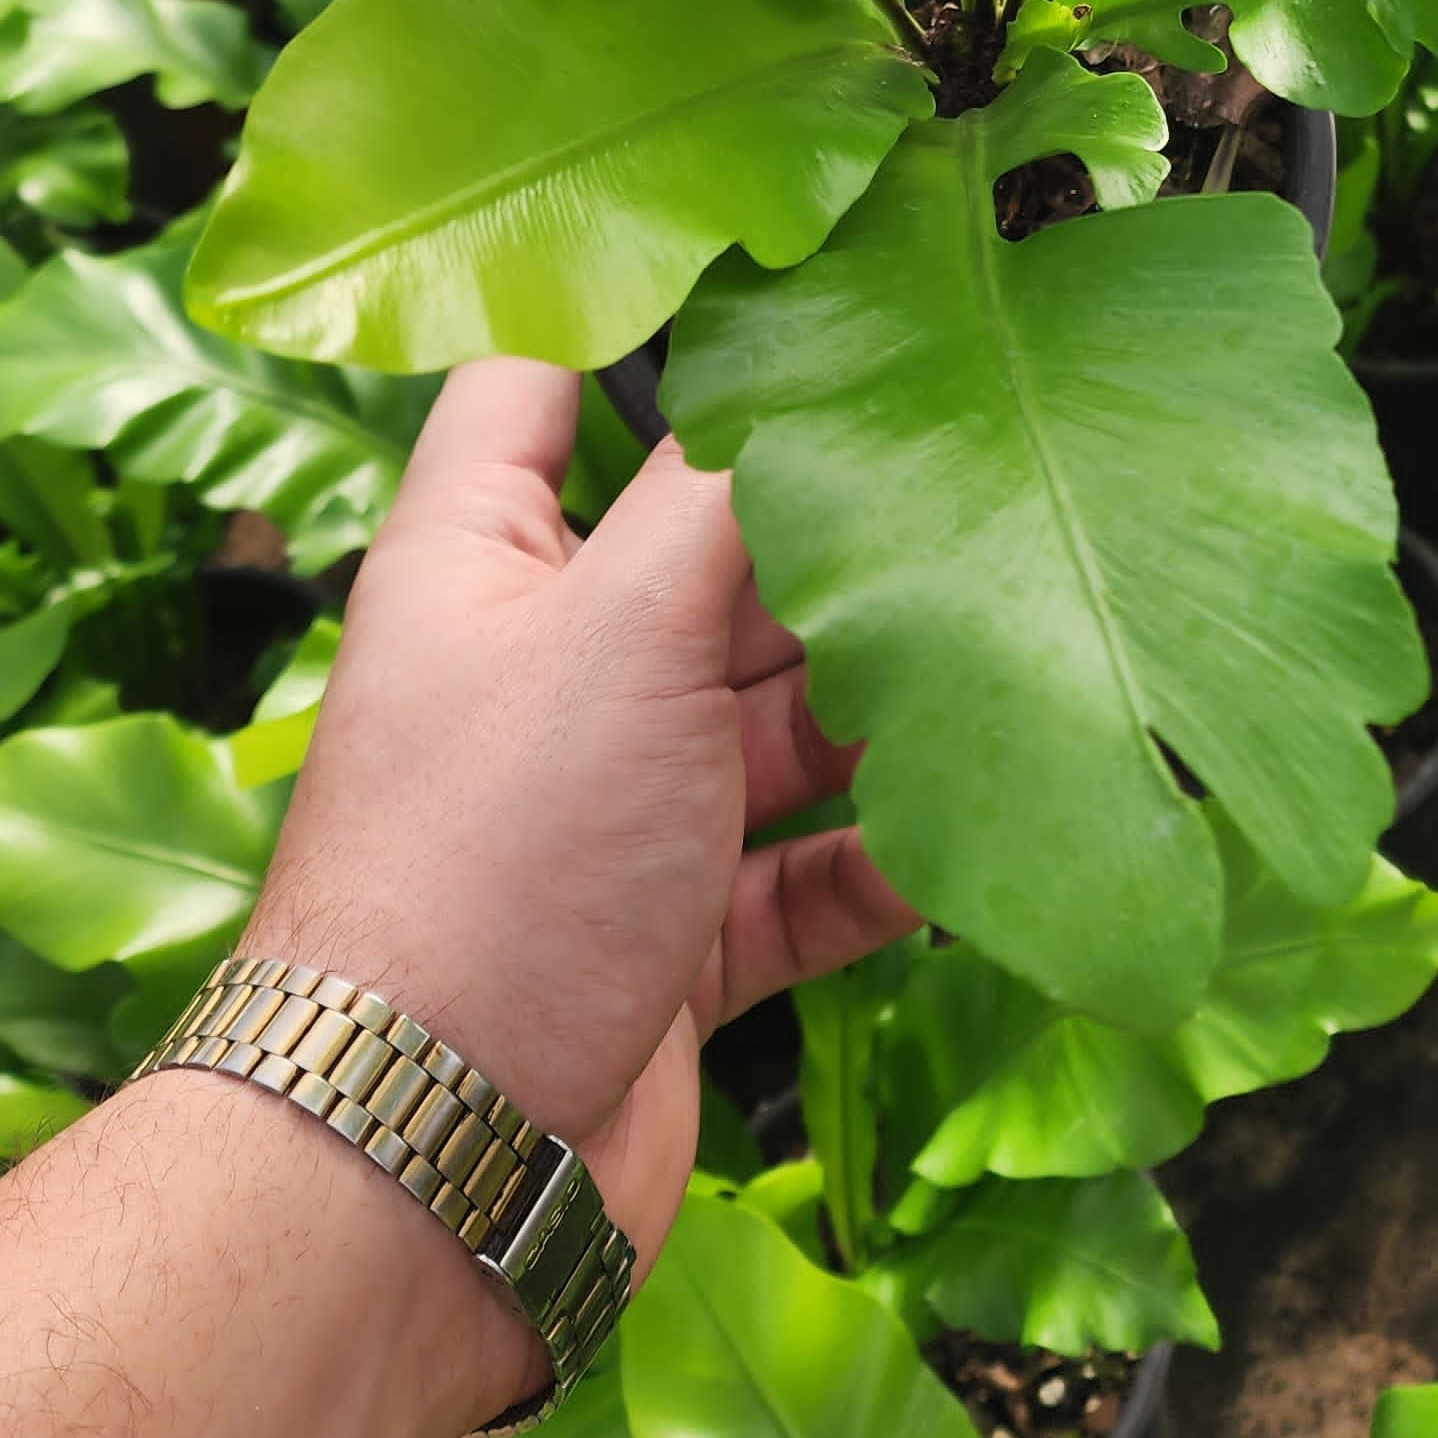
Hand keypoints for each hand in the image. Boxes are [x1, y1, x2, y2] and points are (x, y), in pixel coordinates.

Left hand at [249, 360, 913, 1288]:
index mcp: (481, 558)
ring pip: (772, 719)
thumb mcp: (620, 629)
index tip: (792, 275)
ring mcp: (610, 813)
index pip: (546, 383)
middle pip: (706, 558)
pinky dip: (881, 855)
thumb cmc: (492, 861)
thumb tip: (817, 370)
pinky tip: (970, 828)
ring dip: (879, 702)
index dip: (644, 318)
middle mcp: (543, 671)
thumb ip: (729, 497)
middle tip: (983, 483)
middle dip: (832, 540)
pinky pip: (801, 873)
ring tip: (1005, 653)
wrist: (432, 1163)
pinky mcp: (672, 942)